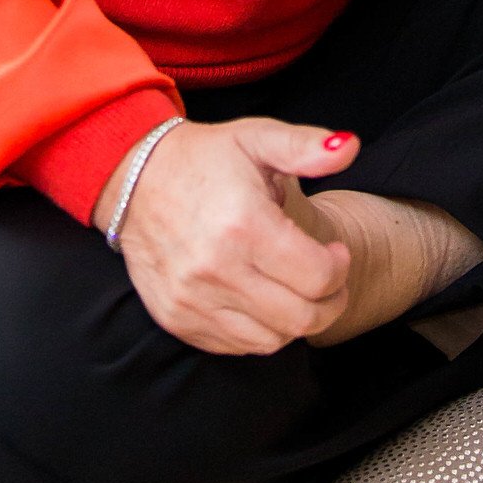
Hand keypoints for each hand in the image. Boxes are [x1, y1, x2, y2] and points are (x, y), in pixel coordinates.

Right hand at [93, 119, 359, 354]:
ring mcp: (192, 300)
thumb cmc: (203, 158)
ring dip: (296, 320)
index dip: (339, 268)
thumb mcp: (256, 137)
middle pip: (300, 317)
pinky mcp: (176, 318)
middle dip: (331, 302)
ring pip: (271, 340)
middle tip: (330, 282)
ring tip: (297, 291)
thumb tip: (349, 146)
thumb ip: (306, 146)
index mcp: (243, 224)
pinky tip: (262, 300)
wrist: (133, 177)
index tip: (336, 253)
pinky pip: (235, 346)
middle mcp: (215, 269)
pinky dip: (259, 331)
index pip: (317, 276)